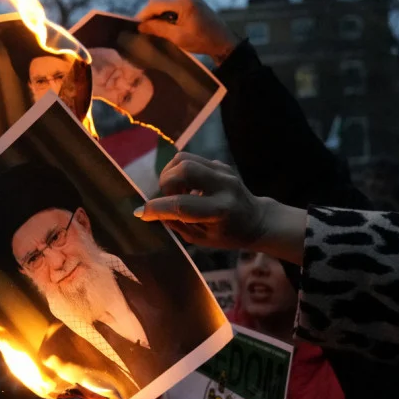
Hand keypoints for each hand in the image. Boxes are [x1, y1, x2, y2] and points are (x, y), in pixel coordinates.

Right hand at [134, 153, 306, 263]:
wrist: (256, 220)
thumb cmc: (227, 235)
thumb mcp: (201, 239)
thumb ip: (176, 223)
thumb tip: (150, 211)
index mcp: (220, 211)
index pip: (182, 205)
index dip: (157, 208)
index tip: (142, 213)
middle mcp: (224, 186)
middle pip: (184, 170)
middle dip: (166, 184)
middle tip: (168, 198)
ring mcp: (223, 171)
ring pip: (184, 159)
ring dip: (170, 174)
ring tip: (175, 191)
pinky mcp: (220, 164)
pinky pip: (190, 159)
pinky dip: (179, 171)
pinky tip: (185, 186)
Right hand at [136, 0, 238, 64]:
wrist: (223, 41)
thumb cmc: (202, 41)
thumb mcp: (178, 37)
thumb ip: (158, 29)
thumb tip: (140, 26)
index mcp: (183, 1)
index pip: (155, 4)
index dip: (143, 15)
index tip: (135, 27)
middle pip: (158, 0)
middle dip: (149, 14)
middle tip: (142, 29)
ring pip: (164, 2)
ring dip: (156, 14)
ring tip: (152, 29)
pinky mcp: (191, 1)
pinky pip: (171, 4)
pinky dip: (164, 13)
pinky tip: (163, 25)